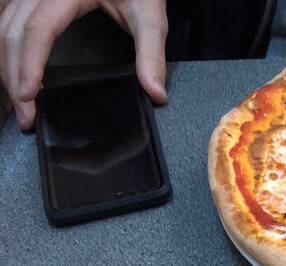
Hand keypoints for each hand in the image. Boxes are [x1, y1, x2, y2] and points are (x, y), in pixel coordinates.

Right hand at [0, 0, 166, 129]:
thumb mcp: (149, 15)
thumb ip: (151, 54)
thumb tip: (155, 92)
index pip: (37, 30)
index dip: (28, 65)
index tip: (27, 97)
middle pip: (12, 30)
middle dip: (12, 75)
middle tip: (24, 115)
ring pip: (3, 23)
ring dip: (6, 62)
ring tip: (17, 98)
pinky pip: (7, 15)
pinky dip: (7, 44)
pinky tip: (12, 67)